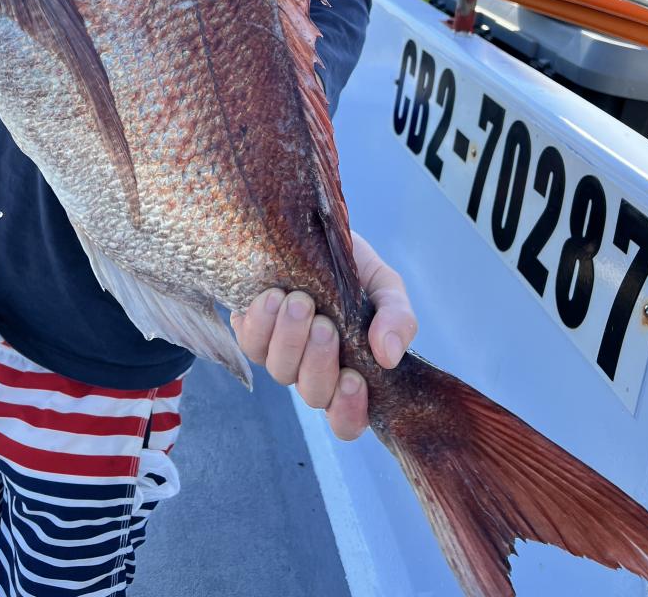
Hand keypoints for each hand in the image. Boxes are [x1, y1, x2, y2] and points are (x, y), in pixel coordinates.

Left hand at [231, 232, 416, 440]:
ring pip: (280, 370)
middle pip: (314, 394)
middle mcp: (313, 370)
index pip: (348, 420)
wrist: (312, 226)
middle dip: (318, 361)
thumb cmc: (354, 267)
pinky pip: (250, 342)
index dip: (349, 412)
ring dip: (289, 338)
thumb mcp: (385, 285)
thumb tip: (389, 356)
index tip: (354, 379)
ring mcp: (281, 353)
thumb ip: (397, 318)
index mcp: (352, 371)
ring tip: (298, 300)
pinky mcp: (253, 331)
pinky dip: (260, 322)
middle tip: (324, 324)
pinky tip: (272, 296)